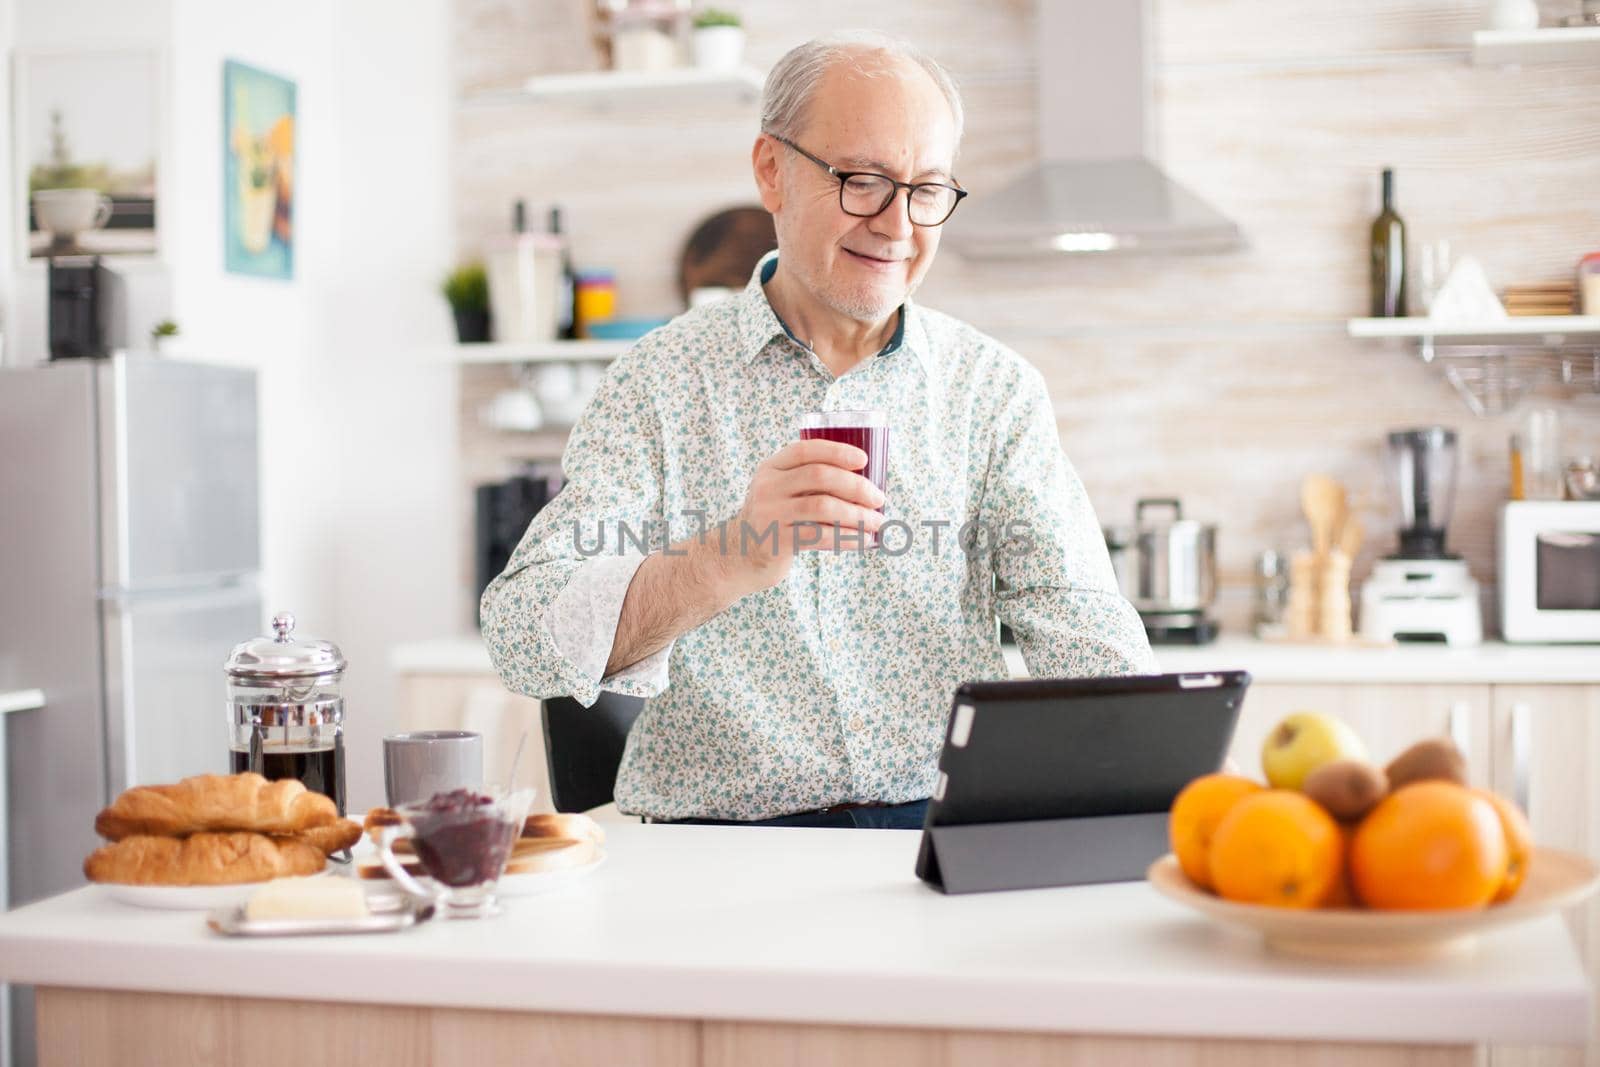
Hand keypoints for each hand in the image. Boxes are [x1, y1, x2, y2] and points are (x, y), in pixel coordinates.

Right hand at [716, 439, 884, 593]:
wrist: (739, 556)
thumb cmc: (775, 520)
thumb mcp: (781, 492)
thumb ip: (807, 481)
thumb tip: (866, 483)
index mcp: (771, 468)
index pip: (805, 450)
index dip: (837, 451)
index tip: (863, 459)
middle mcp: (767, 487)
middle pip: (819, 476)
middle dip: (856, 485)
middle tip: (879, 498)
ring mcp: (770, 514)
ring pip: (823, 506)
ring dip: (857, 514)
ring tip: (878, 522)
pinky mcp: (777, 541)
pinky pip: (820, 536)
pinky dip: (848, 537)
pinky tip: (865, 540)